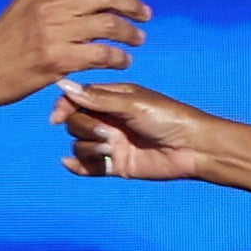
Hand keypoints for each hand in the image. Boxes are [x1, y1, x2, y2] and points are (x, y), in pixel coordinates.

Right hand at [0, 0, 152, 120]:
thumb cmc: (5, 41)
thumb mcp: (27, 6)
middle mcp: (48, 4)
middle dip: (133, 3)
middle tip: (147, 14)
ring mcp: (52, 32)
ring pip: (108, 25)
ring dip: (130, 32)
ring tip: (139, 39)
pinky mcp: (55, 60)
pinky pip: (101, 55)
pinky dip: (118, 57)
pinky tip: (123, 61)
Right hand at [53, 80, 226, 183]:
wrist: (192, 148)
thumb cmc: (168, 118)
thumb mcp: (131, 103)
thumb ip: (97, 98)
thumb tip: (63, 84)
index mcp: (112, 99)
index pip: (77, 99)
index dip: (64, 106)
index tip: (58, 116)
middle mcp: (109, 120)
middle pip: (76, 122)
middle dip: (84, 128)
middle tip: (108, 134)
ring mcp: (112, 143)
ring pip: (80, 145)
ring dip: (89, 148)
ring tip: (111, 149)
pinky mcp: (117, 165)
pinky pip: (89, 167)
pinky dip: (78, 166)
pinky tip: (70, 164)